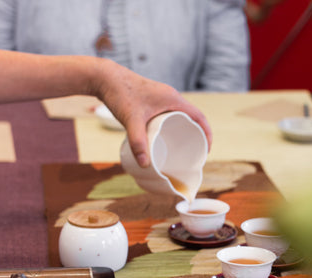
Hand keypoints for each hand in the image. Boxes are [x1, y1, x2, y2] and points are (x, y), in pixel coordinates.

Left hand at [95, 61, 211, 167]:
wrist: (105, 77)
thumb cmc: (120, 94)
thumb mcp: (131, 119)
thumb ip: (138, 141)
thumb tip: (144, 165)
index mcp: (173, 99)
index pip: (199, 117)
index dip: (206, 134)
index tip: (206, 150)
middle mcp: (170, 97)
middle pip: (192, 117)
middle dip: (197, 135)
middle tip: (195, 153)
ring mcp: (162, 97)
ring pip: (181, 116)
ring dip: (186, 130)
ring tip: (183, 148)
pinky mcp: (153, 100)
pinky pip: (170, 114)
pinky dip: (174, 126)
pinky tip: (166, 137)